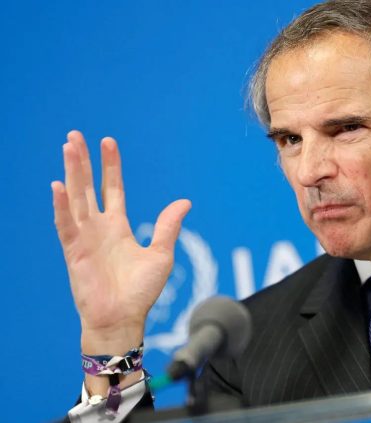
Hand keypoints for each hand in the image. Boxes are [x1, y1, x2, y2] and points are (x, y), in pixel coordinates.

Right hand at [52, 131, 190, 354]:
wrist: (123, 319)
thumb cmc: (140, 292)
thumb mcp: (160, 254)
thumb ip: (168, 227)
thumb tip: (185, 201)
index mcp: (118, 227)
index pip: (112, 189)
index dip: (110, 166)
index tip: (107, 142)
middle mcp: (98, 228)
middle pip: (88, 187)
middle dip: (83, 161)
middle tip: (76, 136)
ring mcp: (84, 238)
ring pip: (75, 198)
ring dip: (71, 172)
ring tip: (68, 147)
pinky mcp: (74, 252)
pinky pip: (66, 225)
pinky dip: (62, 206)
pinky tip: (59, 185)